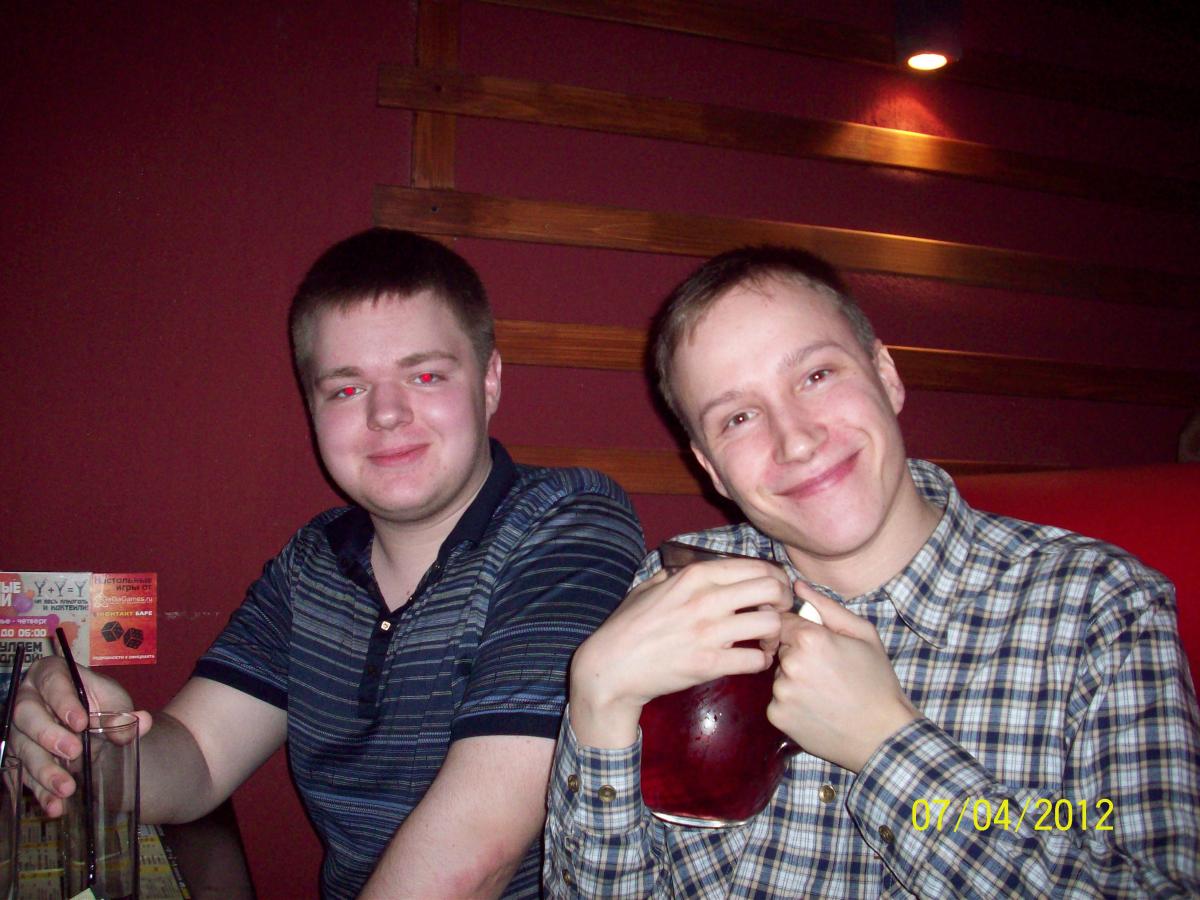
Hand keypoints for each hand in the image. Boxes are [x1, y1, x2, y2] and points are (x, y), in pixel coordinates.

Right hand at [10, 656, 150, 815]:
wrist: (93, 723)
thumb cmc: (98, 702)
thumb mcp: (114, 701)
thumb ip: (124, 711)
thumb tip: (142, 722)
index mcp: (50, 675)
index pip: (51, 683)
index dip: (63, 701)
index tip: (81, 722)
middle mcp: (27, 700)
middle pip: (25, 715)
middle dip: (48, 735)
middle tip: (74, 752)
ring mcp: (20, 731)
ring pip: (22, 749)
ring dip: (44, 770)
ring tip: (67, 788)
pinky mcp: (19, 759)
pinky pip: (24, 776)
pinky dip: (40, 793)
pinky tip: (56, 807)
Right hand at [570, 557, 791, 747]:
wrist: (611, 668)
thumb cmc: (627, 626)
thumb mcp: (648, 587)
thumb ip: (674, 575)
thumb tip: (689, 570)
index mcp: (694, 575)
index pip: (757, 567)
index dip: (775, 580)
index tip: (773, 593)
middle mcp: (706, 598)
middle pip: (772, 589)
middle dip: (784, 602)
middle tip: (776, 615)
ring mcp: (709, 632)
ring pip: (771, 624)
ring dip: (776, 634)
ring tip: (765, 642)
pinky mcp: (709, 663)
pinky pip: (756, 659)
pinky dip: (762, 662)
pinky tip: (753, 661)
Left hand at [767, 584, 918, 772]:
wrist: (882, 735)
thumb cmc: (877, 682)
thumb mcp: (863, 635)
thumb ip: (827, 607)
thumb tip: (798, 585)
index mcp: (810, 639)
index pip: (783, 621)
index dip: (800, 631)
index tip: (817, 645)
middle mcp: (790, 664)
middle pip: (781, 649)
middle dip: (798, 655)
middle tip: (828, 672)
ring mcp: (781, 692)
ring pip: (779, 676)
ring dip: (794, 680)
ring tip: (825, 693)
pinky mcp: (777, 716)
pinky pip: (778, 701)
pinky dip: (792, 704)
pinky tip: (817, 709)